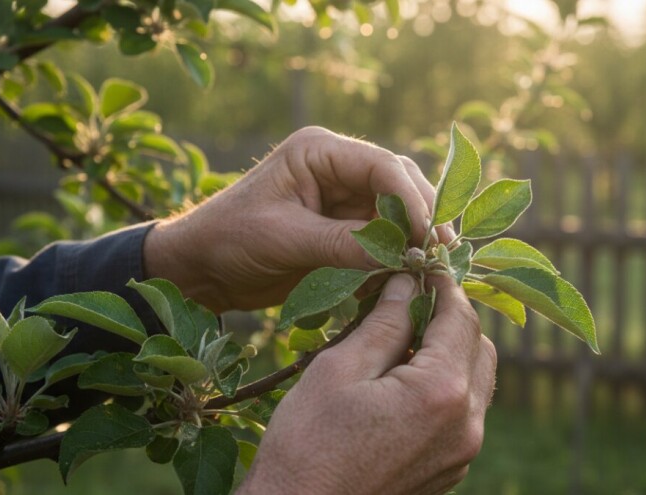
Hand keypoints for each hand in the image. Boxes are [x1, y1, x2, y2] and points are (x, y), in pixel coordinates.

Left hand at [144, 127, 446, 312]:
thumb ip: (343, 243)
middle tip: (444, 254)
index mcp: (319, 151)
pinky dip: (394, 257)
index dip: (413, 199)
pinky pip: (381, 237)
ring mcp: (342, 198)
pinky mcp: (343, 227)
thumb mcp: (286, 239)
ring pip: (396, 212)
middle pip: (399, 184)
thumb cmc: (229, 239)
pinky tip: (401, 278)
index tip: (431, 235)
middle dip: (423, 217)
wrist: (201, 269)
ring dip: (412, 239)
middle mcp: (337, 168)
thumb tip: (402, 256)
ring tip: (431, 268)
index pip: (382, 166)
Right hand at [237, 274, 496, 494]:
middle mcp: (465, 424)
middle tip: (413, 299)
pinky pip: (464, 412)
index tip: (426, 263)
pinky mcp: (451, 468)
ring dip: (451, 351)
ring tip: (404, 338)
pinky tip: (405, 378)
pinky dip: (446, 385)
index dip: (444, 283)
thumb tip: (407, 284)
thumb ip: (383, 323)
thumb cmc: (306, 445)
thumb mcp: (338, 369)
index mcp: (440, 392)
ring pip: (476, 380)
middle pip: (479, 347)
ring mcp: (462, 452)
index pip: (460, 318)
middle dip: (451, 317)